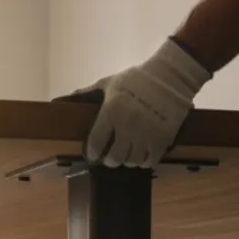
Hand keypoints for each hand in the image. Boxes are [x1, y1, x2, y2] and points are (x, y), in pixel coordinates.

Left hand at [67, 38, 211, 168]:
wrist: (172, 76)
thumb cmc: (138, 78)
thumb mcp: (110, 82)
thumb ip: (89, 92)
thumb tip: (67, 97)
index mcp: (112, 113)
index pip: (96, 143)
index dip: (93, 153)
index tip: (93, 155)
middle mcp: (128, 127)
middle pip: (115, 158)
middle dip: (110, 160)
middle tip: (111, 157)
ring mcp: (146, 135)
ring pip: (132, 162)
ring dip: (128, 161)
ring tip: (127, 155)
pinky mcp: (163, 140)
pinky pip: (150, 161)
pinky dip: (144, 162)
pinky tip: (142, 155)